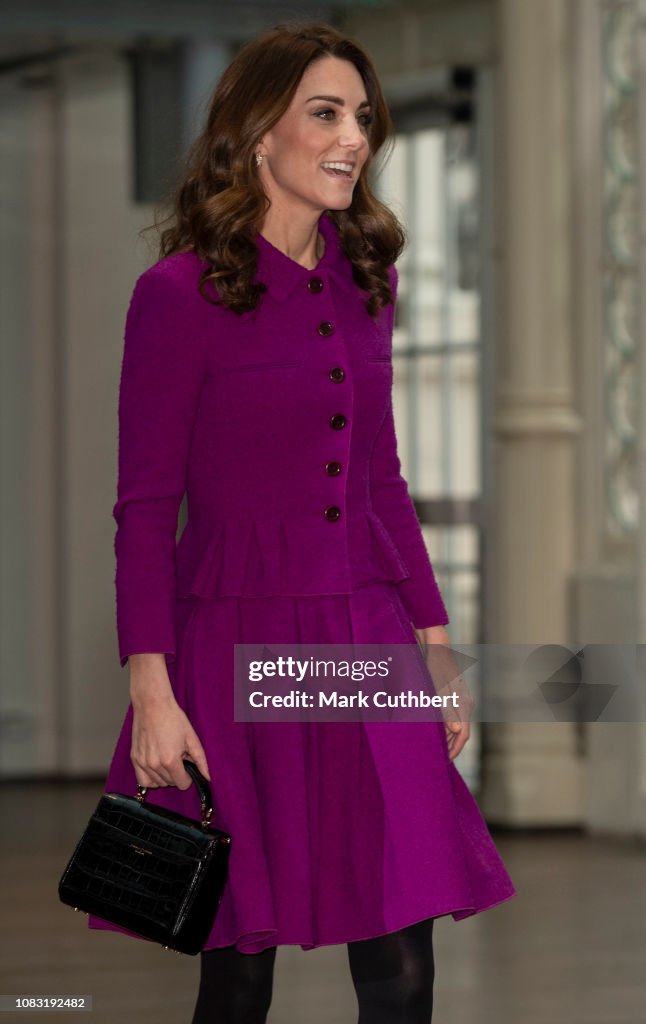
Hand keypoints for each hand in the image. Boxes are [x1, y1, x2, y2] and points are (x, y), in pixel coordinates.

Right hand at [128, 653, 210, 788]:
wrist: (152, 705)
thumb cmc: (173, 718)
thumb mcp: (191, 738)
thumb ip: (201, 760)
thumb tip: (207, 777)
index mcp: (170, 760)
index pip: (182, 784)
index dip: (189, 777)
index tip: (188, 766)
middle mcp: (155, 765)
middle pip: (170, 783)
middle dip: (177, 773)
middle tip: (178, 757)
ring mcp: (143, 763)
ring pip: (157, 783)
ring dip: (165, 776)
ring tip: (168, 758)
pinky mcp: (134, 759)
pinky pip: (143, 780)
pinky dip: (151, 778)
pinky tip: (157, 766)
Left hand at [413, 625, 474, 761]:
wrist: (434, 643)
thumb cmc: (435, 664)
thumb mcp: (438, 687)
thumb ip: (447, 710)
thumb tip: (456, 731)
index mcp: (463, 703)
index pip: (463, 734)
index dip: (454, 750)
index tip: (444, 763)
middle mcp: (463, 703)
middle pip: (459, 732)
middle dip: (449, 747)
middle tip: (435, 760)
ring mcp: (457, 698)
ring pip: (453, 725)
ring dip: (445, 738)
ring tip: (433, 750)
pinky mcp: (449, 694)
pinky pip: (448, 716)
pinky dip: (441, 726)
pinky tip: (431, 731)